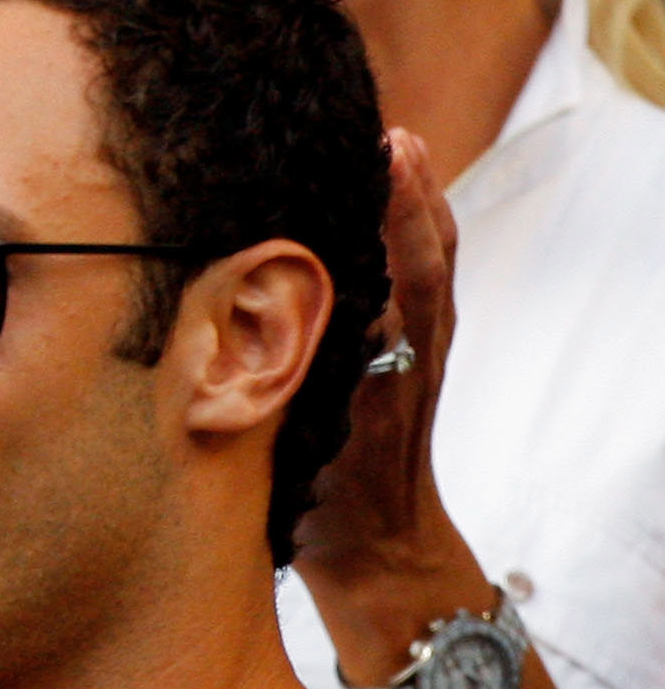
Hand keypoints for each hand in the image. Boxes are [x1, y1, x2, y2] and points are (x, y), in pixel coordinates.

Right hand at [295, 129, 467, 587]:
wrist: (383, 553)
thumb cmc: (329, 512)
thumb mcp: (296, 455)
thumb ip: (280, 392)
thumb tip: (252, 322)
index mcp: (388, 374)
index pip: (407, 280)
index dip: (397, 219)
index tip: (379, 163)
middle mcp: (417, 357)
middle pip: (431, 258)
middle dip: (412, 194)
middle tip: (383, 136)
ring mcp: (426, 356)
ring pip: (436, 264)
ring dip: (421, 204)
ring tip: (395, 147)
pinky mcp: (421, 359)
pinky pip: (428, 282)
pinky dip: (420, 233)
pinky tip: (393, 204)